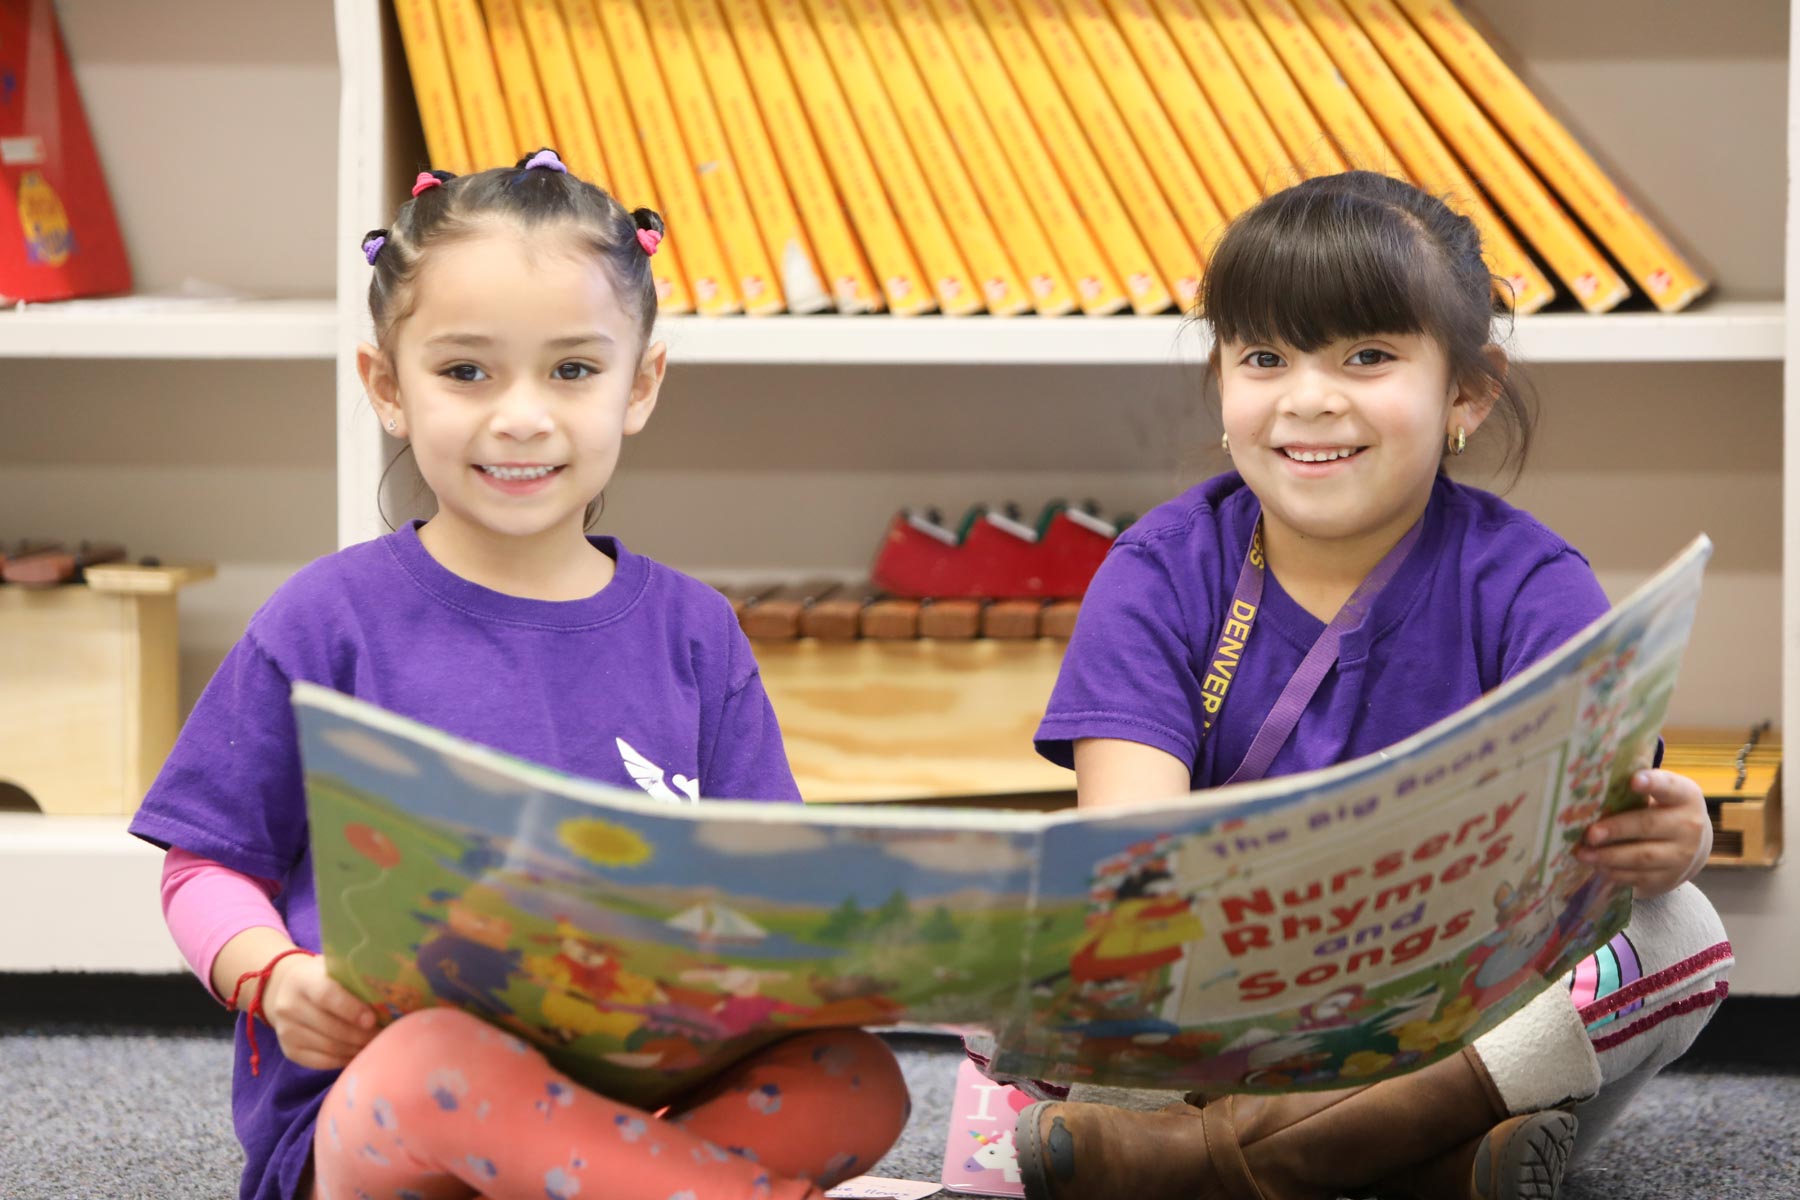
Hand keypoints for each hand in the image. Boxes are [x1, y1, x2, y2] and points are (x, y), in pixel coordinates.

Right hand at [258, 953, 378, 1069]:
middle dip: (362, 1034)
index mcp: (303, 980)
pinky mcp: (290, 1051)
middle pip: (330, 1027)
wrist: (287, 990)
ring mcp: (287, 1031)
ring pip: (329, 1047)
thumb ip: (356, 976)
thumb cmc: (323, 976)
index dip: (352, 1009)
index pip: (327, 996)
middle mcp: (289, 1006)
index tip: (373, 1019)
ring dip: (357, 1048)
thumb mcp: (335, 967)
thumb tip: (392, 992)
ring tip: (377, 1043)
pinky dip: (345, 1059)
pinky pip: (322, 1062)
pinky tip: (360, 1052)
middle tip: (385, 1035)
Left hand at [1576, 769, 1711, 897]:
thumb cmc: (1662, 811)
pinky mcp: (1669, 878)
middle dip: (1616, 830)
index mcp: (1684, 796)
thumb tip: (1588, 794)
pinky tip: (1597, 867)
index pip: (1669, 787)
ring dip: (1609, 856)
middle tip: (1590, 834)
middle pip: (1648, 825)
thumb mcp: (1660, 796)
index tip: (1633, 780)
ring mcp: (1681, 855)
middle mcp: (1688, 825)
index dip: (1653, 783)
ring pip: (1643, 856)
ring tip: (1583, 854)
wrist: (1691, 845)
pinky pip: (1639, 876)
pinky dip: (1615, 872)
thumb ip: (1634, 794)